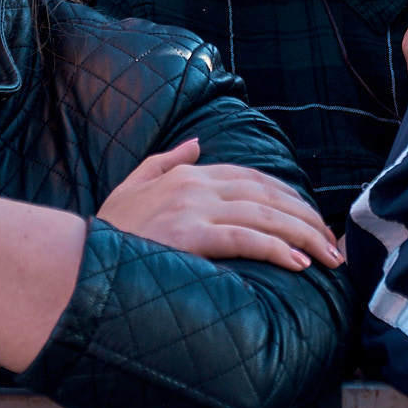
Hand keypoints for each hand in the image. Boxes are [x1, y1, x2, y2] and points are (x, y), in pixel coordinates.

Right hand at [96, 138, 342, 272]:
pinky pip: (247, 240)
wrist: (73, 256)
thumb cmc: (105, 230)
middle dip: (307, 218)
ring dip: (305, 236)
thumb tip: (195, 143)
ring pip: (266, 216)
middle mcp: (196, 184)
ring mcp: (194, 209)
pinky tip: (300, 263)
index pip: (253, 178)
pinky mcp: (192, 236)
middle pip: (268, 195)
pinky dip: (278, 249)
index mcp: (187, 173)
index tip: (312, 218)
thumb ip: (166, 161)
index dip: (288, 197)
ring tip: (329, 256)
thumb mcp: (132, 185)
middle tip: (334, 243)